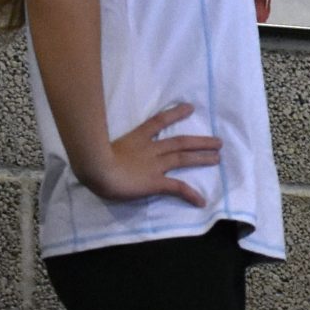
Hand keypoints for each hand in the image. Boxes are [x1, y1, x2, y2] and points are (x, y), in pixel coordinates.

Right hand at [83, 102, 221, 206]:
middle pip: (180, 142)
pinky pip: (177, 188)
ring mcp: (154, 165)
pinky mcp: (156, 182)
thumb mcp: (99, 146)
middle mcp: (149, 150)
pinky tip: (201, 201)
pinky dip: (190, 195)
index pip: (158, 122)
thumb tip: (95, 144)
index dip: (175, 114)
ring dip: (202, 158)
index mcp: (135, 139)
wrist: (96, 169)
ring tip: (218, 158)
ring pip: (183, 158)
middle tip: (218, 141)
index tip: (190, 108)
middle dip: (200, 141)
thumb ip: (106, 144)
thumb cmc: (91, 158)